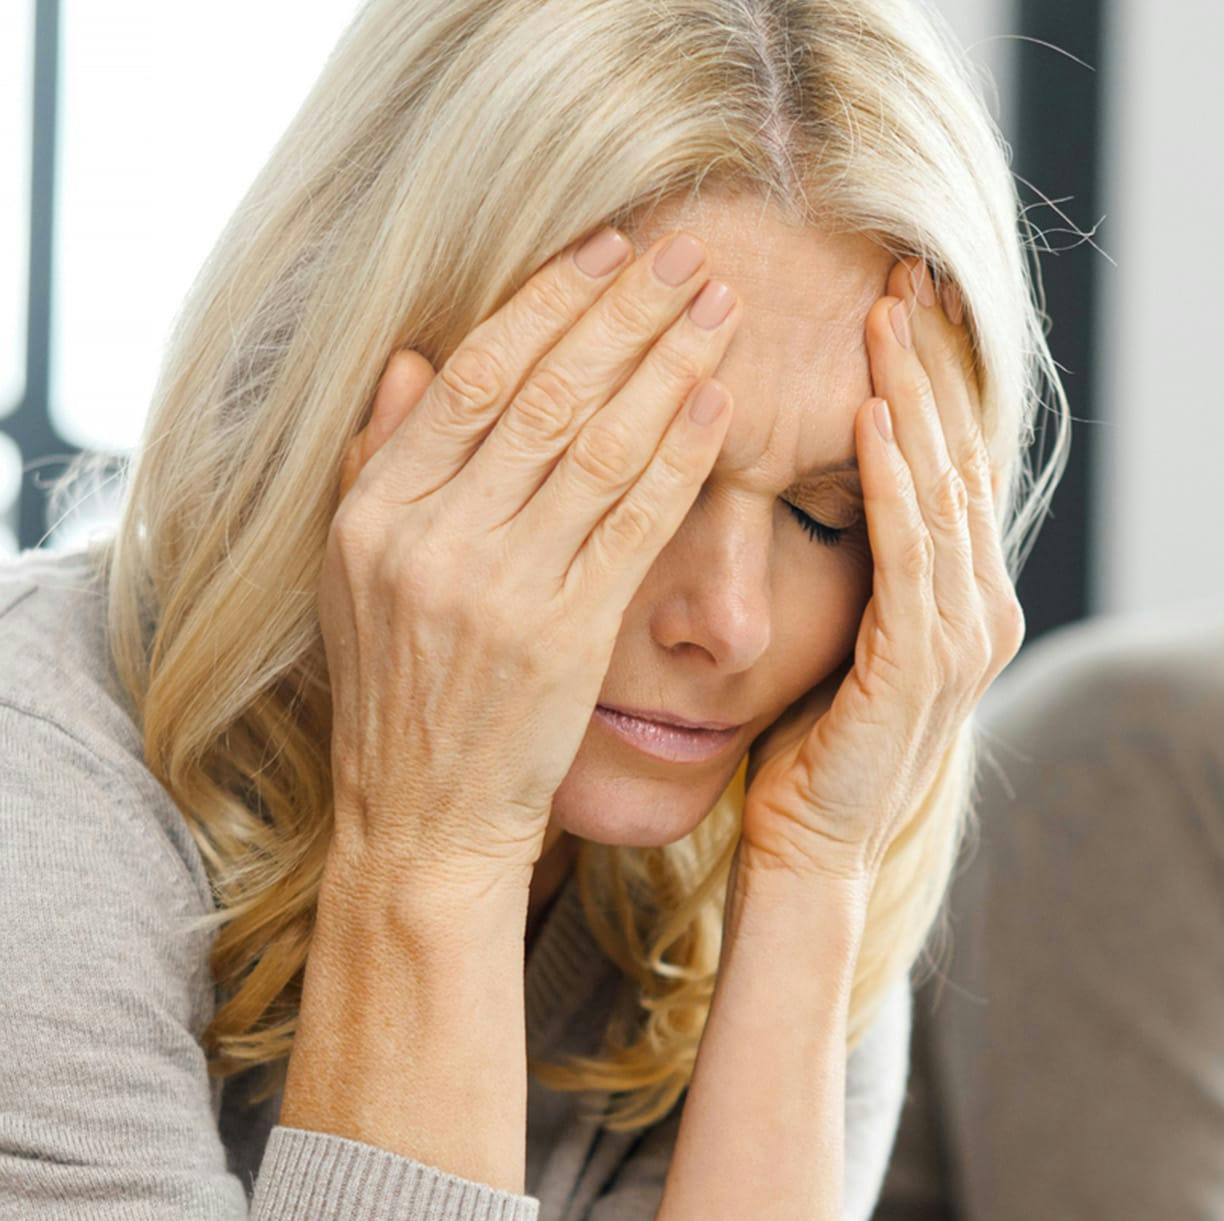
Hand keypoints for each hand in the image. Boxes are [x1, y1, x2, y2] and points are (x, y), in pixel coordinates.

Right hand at [318, 223, 741, 887]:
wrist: (424, 818)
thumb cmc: (404, 698)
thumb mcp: (355, 576)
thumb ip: (380, 463)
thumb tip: (415, 358)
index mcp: (375, 511)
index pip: (470, 376)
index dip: (547, 304)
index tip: (606, 251)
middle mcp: (429, 537)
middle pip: (542, 393)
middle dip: (624, 312)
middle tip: (687, 255)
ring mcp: (495, 586)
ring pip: (595, 446)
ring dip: (666, 366)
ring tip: (719, 309)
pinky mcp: (561, 636)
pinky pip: (632, 523)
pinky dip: (679, 457)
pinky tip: (718, 405)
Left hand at [738, 260, 1023, 887]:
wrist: (812, 849)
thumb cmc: (811, 752)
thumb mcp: (845, 642)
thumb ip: (867, 575)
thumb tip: (839, 493)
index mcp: (968, 604)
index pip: (956, 467)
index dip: (933, 381)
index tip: (901, 299)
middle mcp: (982, 614)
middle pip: (961, 461)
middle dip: (930, 365)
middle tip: (902, 271)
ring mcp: (962, 640)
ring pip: (941, 492)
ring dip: (911, 399)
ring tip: (884, 317)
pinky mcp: (921, 663)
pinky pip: (908, 551)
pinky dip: (892, 480)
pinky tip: (869, 415)